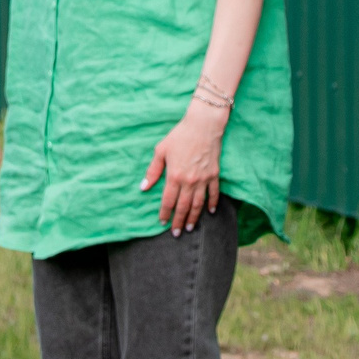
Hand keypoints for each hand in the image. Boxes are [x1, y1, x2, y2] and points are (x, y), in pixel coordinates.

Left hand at [143, 103, 226, 233]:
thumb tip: (144, 187)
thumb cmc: (180, 136)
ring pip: (198, 203)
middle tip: (176, 233)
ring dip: (195, 217)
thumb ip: (153, 171)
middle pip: (183, 206)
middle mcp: (189, 181)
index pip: (168, 201)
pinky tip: (211, 211)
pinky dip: (213, 203)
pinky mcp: (214, 174)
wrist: (203, 125)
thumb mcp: (161, 151)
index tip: (162, 222)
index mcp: (174, 176)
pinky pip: (214, 192)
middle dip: (179, 221)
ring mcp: (203, 178)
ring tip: (191, 227)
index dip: (164, 213)